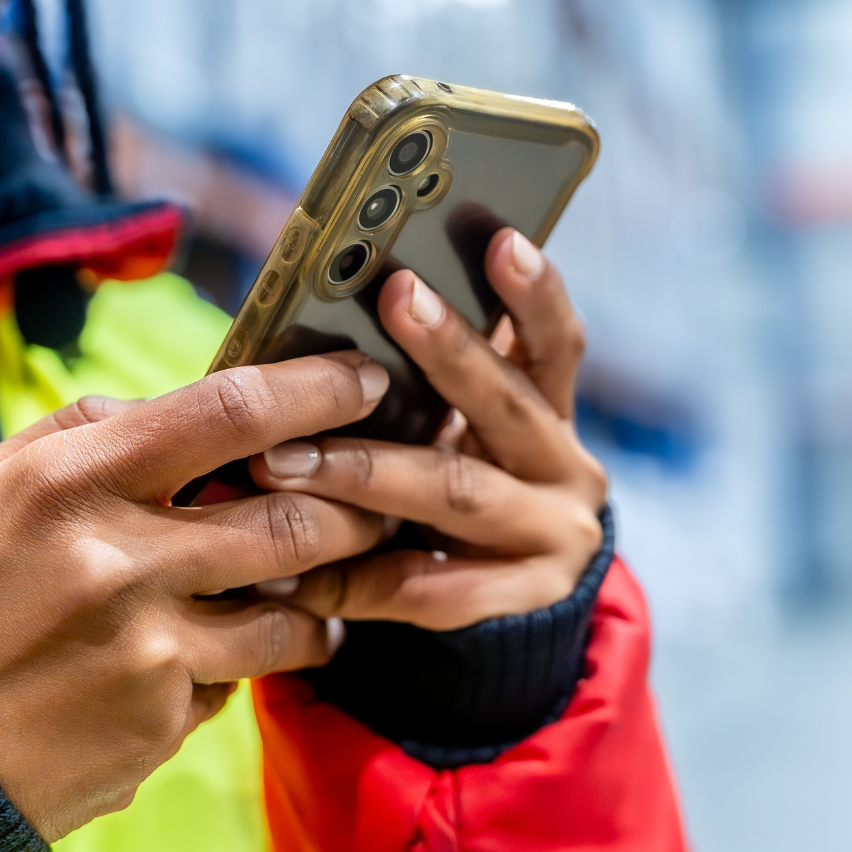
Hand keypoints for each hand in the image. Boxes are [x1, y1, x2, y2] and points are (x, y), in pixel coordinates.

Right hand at [0, 353, 390, 840]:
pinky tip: (208, 659)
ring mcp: (147, 650)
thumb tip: (160, 407)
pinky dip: (238, 667)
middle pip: (295, 516)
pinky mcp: (159, 723)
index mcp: (68, 482)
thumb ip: (72, 435)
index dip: (316, 389)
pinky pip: (236, 683)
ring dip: (320, 600)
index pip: (228, 412)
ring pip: (290, 612)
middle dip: (355, 505)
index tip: (364, 382)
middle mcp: (118, 560)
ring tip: (316, 592)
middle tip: (375, 497)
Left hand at [249, 228, 605, 630]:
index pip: (555, 343)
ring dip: (368, 471)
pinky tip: (297, 573)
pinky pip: (431, 588)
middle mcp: (566, 468)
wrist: (519, 612)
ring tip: (285, 458)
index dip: (534, 293)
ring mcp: (553, 538)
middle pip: (507, 403)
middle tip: (392, 299)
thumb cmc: (460, 488)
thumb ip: (430, 386)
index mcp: (551, 411)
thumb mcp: (464, 432)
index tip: (503, 239)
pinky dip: (359, 579)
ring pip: (457, 492)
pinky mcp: (522, 604)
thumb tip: (321, 322)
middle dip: (447, 349)